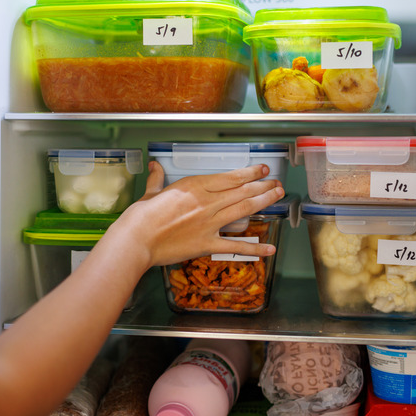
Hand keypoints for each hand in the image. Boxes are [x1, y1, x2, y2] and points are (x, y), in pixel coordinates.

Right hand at [108, 161, 284, 268]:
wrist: (137, 239)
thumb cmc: (141, 216)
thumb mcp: (151, 193)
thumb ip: (157, 179)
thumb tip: (155, 166)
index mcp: (194, 186)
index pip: (230, 177)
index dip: (250, 173)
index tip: (263, 170)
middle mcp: (206, 202)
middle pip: (241, 191)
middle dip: (263, 186)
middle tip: (277, 184)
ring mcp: (209, 223)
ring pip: (243, 209)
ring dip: (263, 202)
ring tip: (278, 197)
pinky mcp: (207, 244)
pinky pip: (235, 246)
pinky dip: (254, 248)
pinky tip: (269, 249)